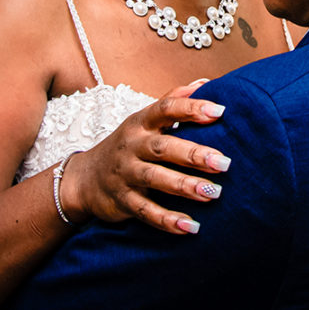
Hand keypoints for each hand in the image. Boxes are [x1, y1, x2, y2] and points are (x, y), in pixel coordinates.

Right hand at [63, 79, 229, 234]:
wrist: (84, 179)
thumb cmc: (127, 145)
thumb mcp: (144, 120)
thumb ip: (173, 102)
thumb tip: (206, 83)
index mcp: (141, 123)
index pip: (166, 109)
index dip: (192, 108)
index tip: (220, 110)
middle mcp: (132, 146)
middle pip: (164, 148)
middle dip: (194, 154)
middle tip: (224, 162)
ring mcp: (125, 174)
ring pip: (156, 179)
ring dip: (185, 186)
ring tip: (213, 193)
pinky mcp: (122, 201)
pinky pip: (146, 211)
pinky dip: (167, 220)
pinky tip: (190, 227)